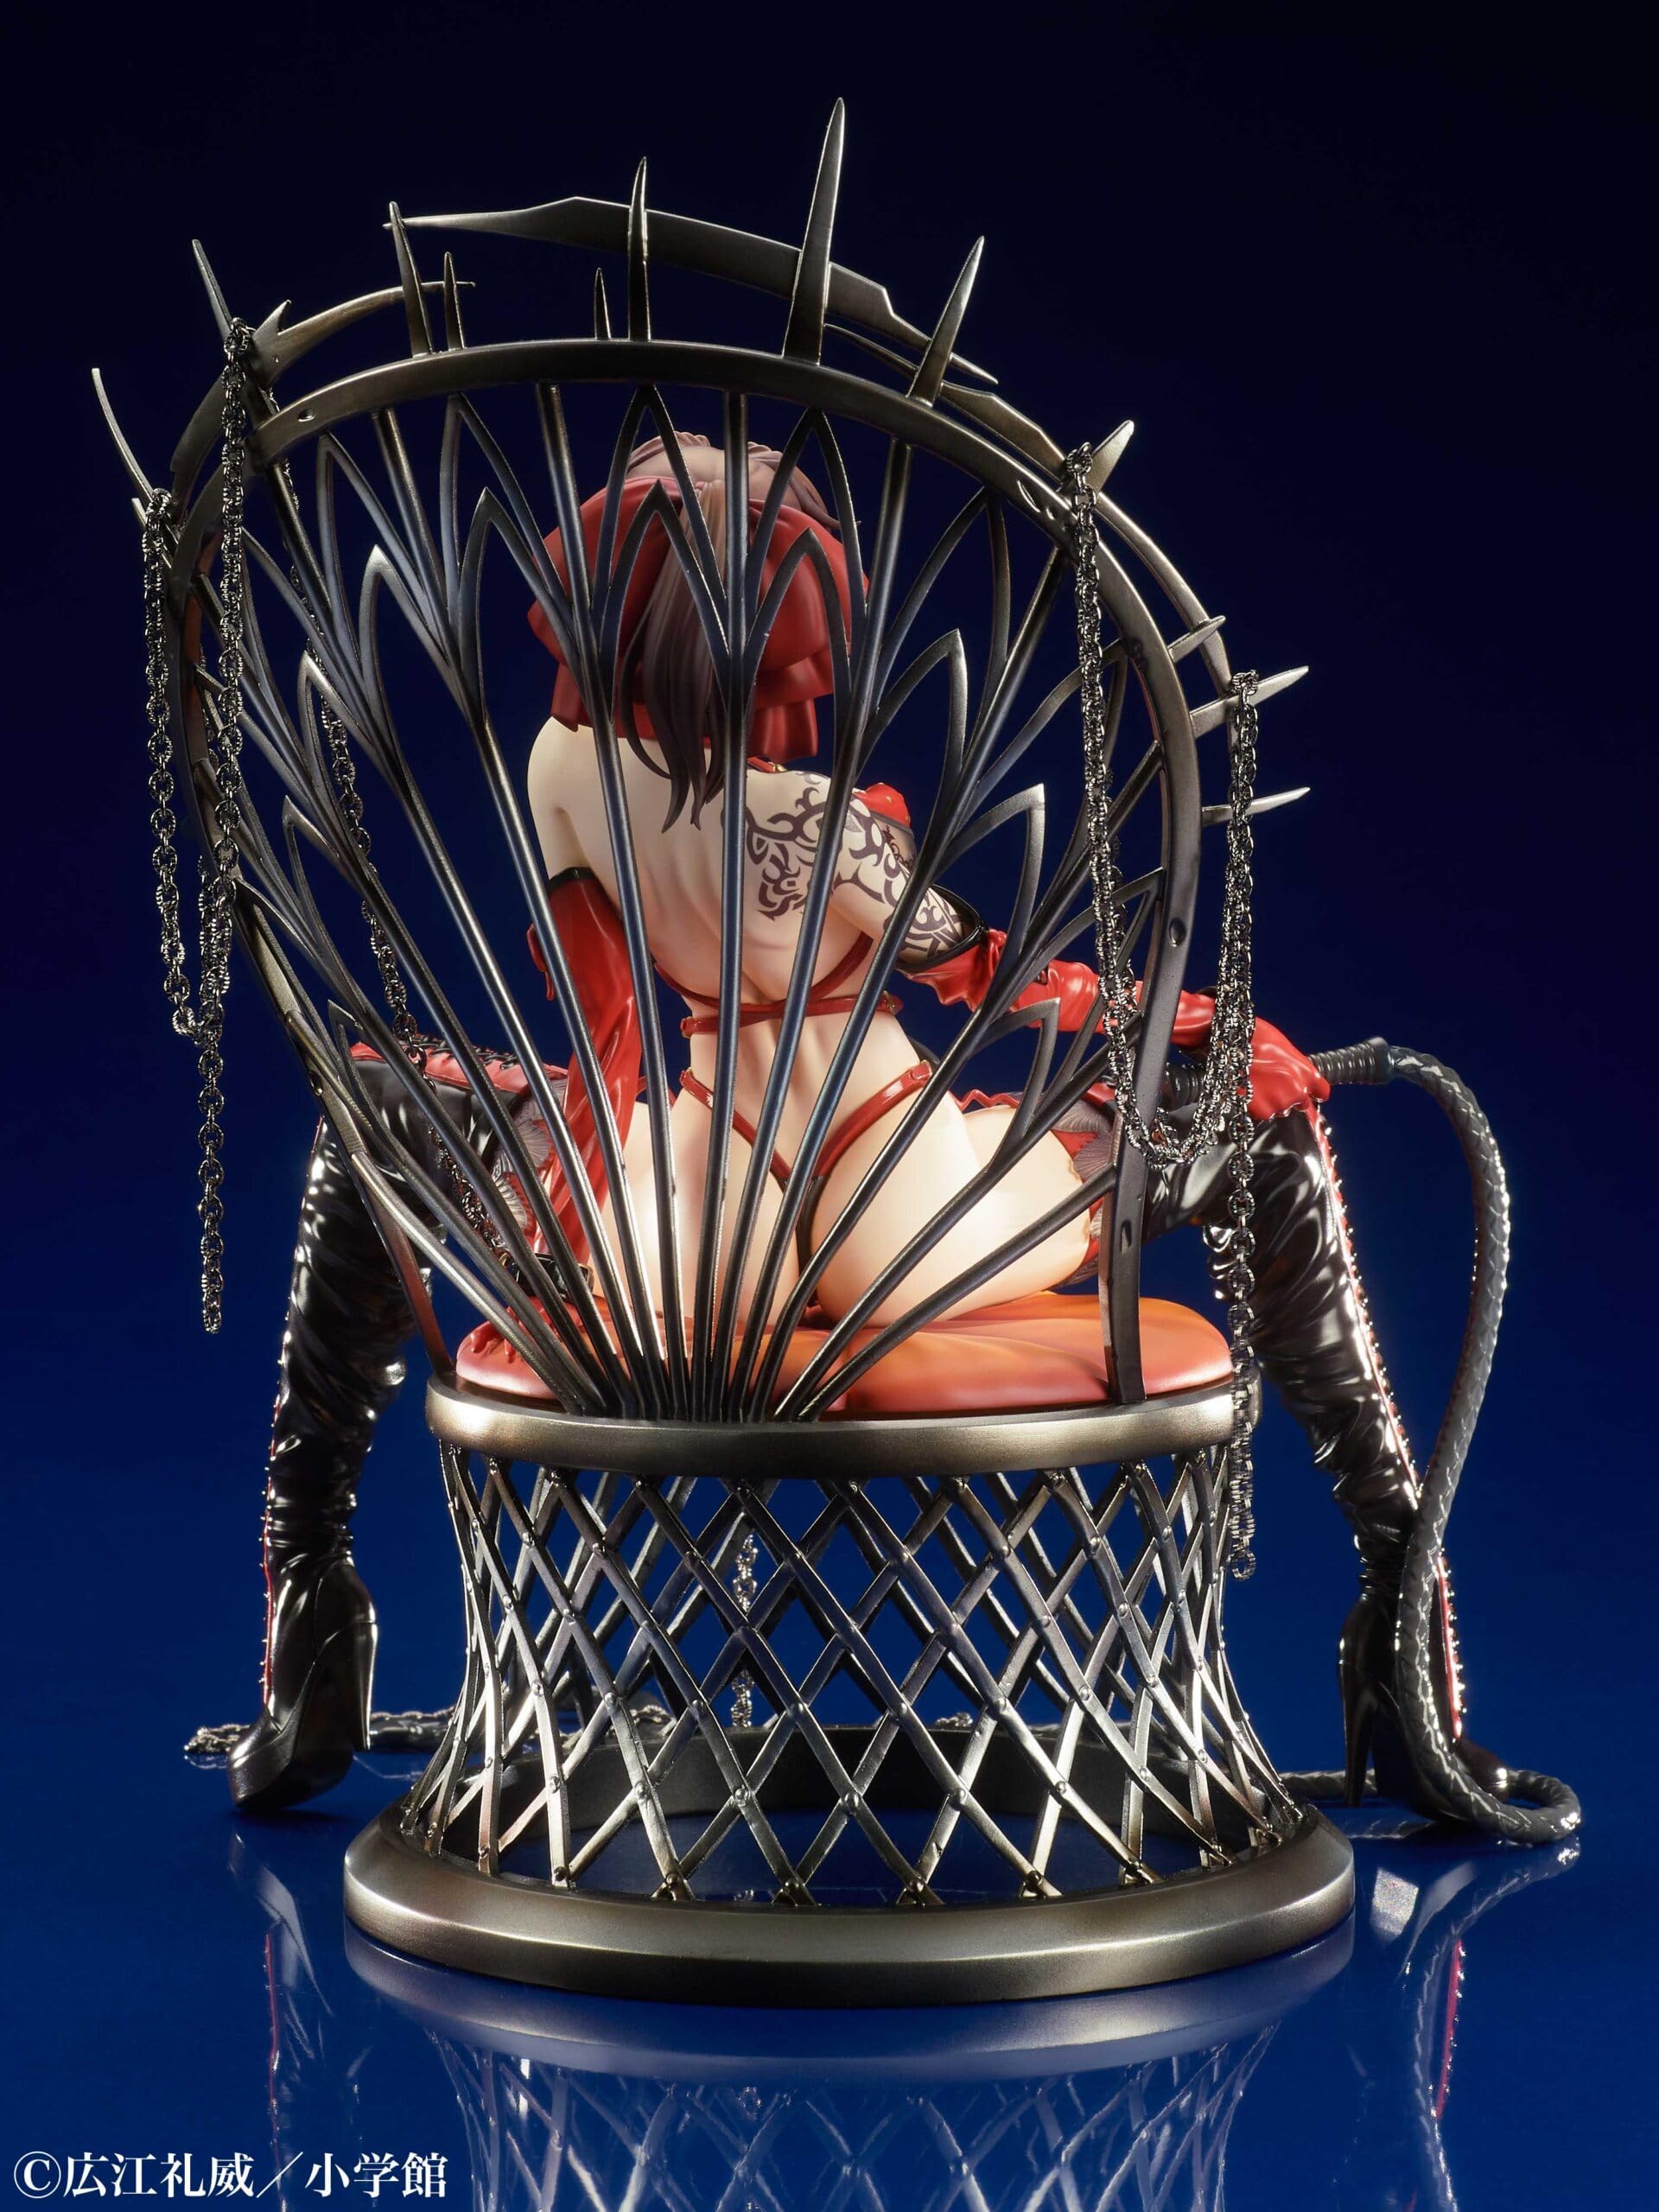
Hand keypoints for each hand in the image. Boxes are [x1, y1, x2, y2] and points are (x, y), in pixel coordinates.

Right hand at [1173, 991, 1328, 1119]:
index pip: (1322, 1092)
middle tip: (1273, 1086)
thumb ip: (1294, 1065)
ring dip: (1272, 1103)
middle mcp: (1298, 1090)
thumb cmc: (1254, 1037)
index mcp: (1306, 1071)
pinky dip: (1256, 1107)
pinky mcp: (1261, 1111)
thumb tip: (1293, 1073)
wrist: (1228, 1042)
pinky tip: (1248, 1091)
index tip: (1313, 1096)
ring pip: (1280, 1110)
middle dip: (1290, 1097)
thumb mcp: (1282, 1046)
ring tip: (1257, 1085)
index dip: (1315, 1093)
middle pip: (1301, 1104)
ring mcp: (1280, 1102)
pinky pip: (1263, 1114)